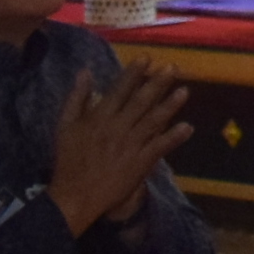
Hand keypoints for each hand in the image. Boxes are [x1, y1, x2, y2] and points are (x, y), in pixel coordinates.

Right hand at [48, 60, 192, 234]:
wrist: (75, 195)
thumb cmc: (69, 160)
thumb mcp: (65, 125)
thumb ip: (76, 97)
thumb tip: (85, 71)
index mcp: (99, 117)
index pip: (119, 90)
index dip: (134, 73)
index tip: (147, 58)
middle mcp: (117, 127)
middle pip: (140, 102)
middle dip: (157, 83)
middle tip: (173, 68)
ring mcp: (130, 146)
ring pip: (153, 121)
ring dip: (170, 106)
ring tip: (185, 91)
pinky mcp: (139, 163)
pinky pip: (159, 147)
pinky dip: (173, 138)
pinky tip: (188, 127)